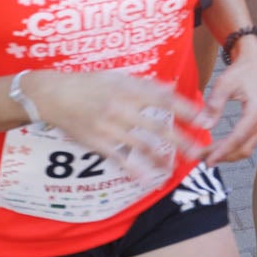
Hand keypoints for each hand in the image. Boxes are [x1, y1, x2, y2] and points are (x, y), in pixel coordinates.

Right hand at [27, 70, 211, 183]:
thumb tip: (171, 88)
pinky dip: (134, 170)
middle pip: (157, 126)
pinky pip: (119, 159)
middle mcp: (121, 108)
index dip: (186, 110)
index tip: (204, 118)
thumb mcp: (117, 77)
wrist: (53, 95)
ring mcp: (109, 127)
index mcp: (129, 89)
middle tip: (198, 150)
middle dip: (180, 139)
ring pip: (141, 145)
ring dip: (161, 158)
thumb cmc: (88, 84)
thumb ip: (144, 84)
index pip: (164, 99)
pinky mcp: (97, 142)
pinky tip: (147, 179)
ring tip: (176, 167)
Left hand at [201, 38, 256, 163]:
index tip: (207, 160)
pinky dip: (233, 147)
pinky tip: (219, 148)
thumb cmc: (240, 69)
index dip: (222, 151)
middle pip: (244, 147)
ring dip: (228, 154)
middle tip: (202, 160)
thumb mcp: (224, 83)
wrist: (256, 60)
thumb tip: (203, 126)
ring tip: (207, 156)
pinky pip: (248, 141)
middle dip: (223, 156)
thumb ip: (214, 105)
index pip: (238, 137)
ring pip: (247, 147)